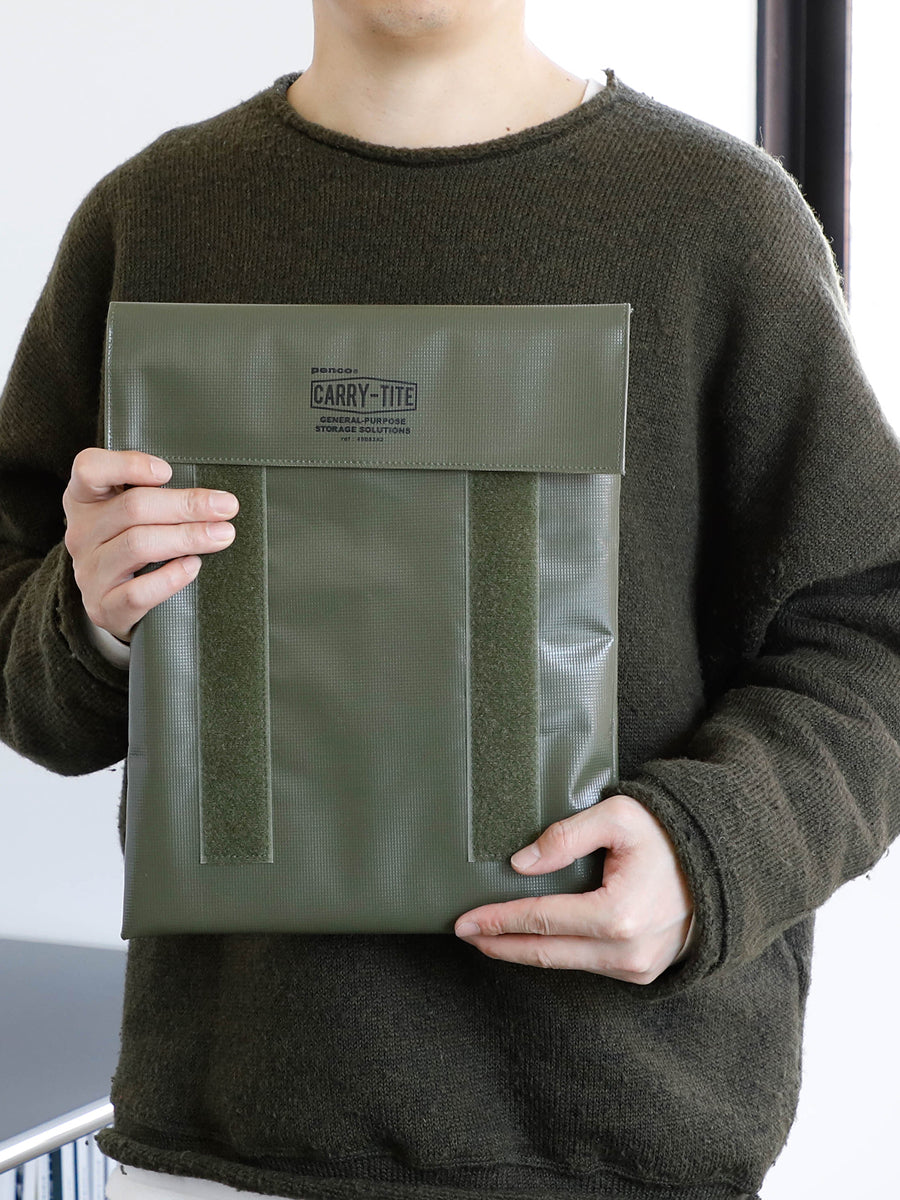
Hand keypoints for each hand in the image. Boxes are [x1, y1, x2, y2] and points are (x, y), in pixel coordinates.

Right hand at [62, 448, 239, 642]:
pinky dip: (170, 577)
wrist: (115, 605)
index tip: (167, 472)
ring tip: (221, 535)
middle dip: (186, 505)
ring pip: (138, 545)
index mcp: (84, 500)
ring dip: (187, 537)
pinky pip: (138, 591)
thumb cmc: (130, 546)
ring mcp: (89, 572)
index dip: (128, 465)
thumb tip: (211, 494)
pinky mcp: (104, 606)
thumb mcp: (131, 514)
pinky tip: (193, 566)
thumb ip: (156, 495)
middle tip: (225, 506)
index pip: (89, 469)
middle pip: (132, 508)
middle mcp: (81, 533)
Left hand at [454, 793, 693, 983]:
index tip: (464, 921)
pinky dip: (556, 952)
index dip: (498, 921)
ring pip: (564, 963)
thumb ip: (565, 836)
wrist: (723, 865)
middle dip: (499, 944)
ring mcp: (635, 968)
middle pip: (544, 953)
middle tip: (464, 934)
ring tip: (490, 936)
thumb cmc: (669, 836)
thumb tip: (520, 865)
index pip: (541, 920)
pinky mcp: (641, 973)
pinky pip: (586, 965)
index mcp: (617, 915)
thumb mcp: (618, 817)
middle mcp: (625, 952)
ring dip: (524, 950)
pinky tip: (533, 940)